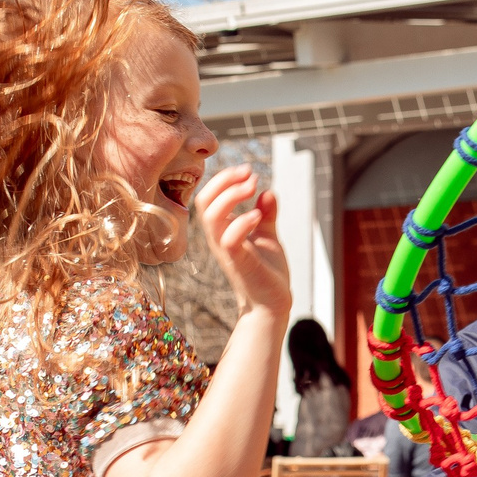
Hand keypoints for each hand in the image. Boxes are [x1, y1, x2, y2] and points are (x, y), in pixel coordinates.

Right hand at [197, 166, 290, 318]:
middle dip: (224, 181)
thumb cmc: (267, 272)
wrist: (272, 304)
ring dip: (231, 195)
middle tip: (250, 174)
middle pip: (204, 201)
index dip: (224, 179)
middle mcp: (218, 239)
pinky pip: (228, 238)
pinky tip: (258, 216)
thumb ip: (266, 215)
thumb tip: (267, 192)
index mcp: (222, 230)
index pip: (208, 197)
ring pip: (211, 217)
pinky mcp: (238, 262)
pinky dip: (242, 222)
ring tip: (253, 187)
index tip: (248, 171)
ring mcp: (226, 250)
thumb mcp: (267, 237)